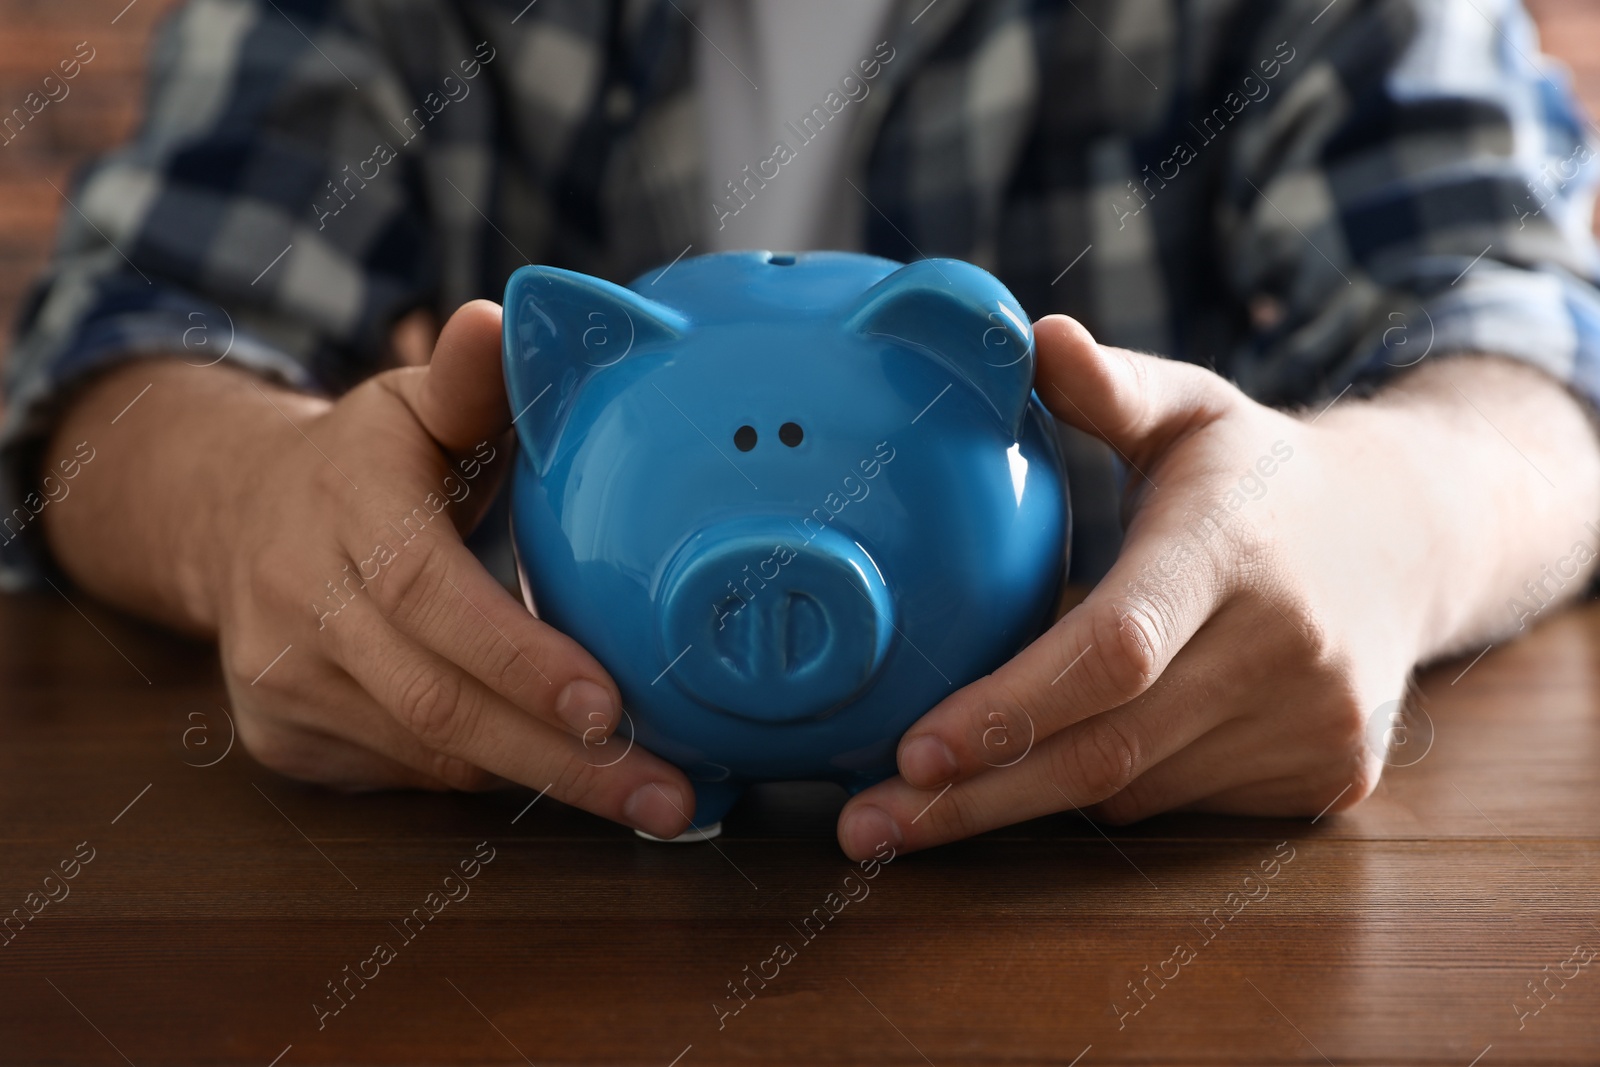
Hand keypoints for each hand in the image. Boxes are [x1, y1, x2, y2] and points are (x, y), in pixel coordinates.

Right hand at [197, 302, 695, 836]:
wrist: (237, 515)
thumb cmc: (365, 460)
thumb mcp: (415, 404)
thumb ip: (471, 378)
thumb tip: (506, 318)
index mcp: (346, 506)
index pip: (431, 597)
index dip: (521, 661)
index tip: (612, 707)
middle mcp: (299, 601)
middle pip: (439, 706)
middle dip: (566, 762)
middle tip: (670, 798)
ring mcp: (281, 679)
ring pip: (431, 755)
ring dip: (545, 778)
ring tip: (647, 795)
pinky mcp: (283, 735)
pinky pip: (408, 775)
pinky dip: (492, 775)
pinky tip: (559, 768)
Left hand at [837, 314, 1446, 857]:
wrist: (1409, 538)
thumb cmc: (1261, 475)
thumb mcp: (1190, 409)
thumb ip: (1107, 387)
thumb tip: (1027, 333)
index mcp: (1231, 547)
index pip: (1113, 649)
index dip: (1009, 710)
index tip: (912, 751)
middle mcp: (1288, 646)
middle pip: (1106, 751)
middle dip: (975, 799)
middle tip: (869, 826)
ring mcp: (1318, 722)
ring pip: (1133, 788)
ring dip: (1038, 785)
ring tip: (961, 773)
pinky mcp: (1332, 778)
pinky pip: (1181, 806)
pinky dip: (1116, 784)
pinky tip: (1092, 744)